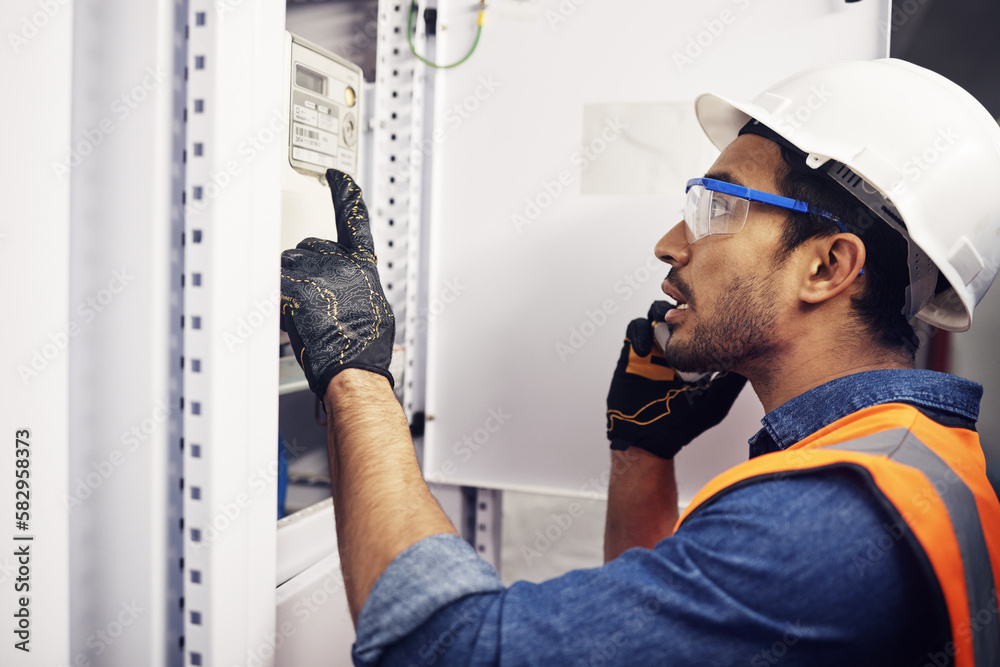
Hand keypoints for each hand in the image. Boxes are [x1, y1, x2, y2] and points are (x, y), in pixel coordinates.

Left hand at [280, 169, 394, 397]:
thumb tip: (343, 287)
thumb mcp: (373, 308)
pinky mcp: (297, 289)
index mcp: (363, 266)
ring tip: (302, 315)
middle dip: (301, 269)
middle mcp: (343, 263)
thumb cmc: (364, 348)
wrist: (355, 369)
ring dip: (284, 285)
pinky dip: (272, 301)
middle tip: (310, 301)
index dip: (346, 195)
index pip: (356, 221)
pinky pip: (272, 285)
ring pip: (284, 266)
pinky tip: (287, 318)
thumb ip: (355, 286)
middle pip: (307, 248)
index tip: (337, 176)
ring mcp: (319, 274)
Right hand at [606, 301, 745, 458]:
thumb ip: (731, 376)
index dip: (709, 311)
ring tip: (670, 330)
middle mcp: (675, 343)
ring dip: (664, 315)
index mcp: (696, 350)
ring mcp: (654, 345)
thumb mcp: (717, 397)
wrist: (651, 438)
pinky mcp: (633, 351)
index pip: (703, 318)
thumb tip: (757, 358)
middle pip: (681, 308)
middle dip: (686, 307)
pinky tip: (648, 349)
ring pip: (657, 312)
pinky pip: (636, 329)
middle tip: (691, 315)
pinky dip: (641, 333)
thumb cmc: (683, 422)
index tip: (718, 314)